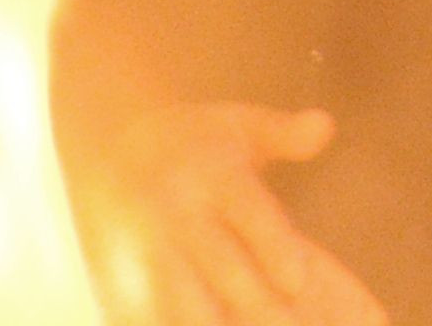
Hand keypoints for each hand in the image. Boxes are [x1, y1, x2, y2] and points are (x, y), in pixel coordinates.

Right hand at [93, 106, 388, 325]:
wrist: (106, 150)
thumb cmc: (196, 143)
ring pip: (176, 295)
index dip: (274, 247)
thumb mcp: (239, 127)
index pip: (250, 213)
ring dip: (202, 316)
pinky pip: (141, 310)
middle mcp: (179, 213)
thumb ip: (285, 133)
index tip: (298, 282)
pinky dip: (162, 321)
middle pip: (218, 263)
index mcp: (215, 176)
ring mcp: (144, 248)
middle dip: (250, 298)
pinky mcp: (118, 276)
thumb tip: (325, 126)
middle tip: (284, 324)